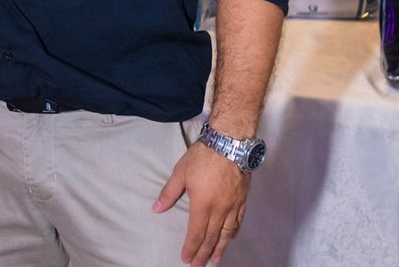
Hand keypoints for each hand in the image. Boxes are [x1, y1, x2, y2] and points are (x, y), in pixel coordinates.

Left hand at [152, 142, 249, 265]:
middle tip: (199, 266)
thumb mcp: (180, 173)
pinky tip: (230, 238)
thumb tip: (156, 209)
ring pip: (227, 233)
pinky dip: (233, 234)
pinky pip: (238, 222)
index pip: (196, 233)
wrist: (230, 144)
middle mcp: (220, 210)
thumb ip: (169, 193)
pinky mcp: (243, 200)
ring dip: (220, 248)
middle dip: (204, 253)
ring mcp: (233, 206)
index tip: (186, 259)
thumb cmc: (202, 157)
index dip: (191, 248)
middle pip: (212, 237)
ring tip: (215, 259)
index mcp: (202, 205)